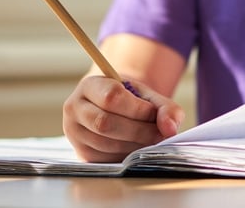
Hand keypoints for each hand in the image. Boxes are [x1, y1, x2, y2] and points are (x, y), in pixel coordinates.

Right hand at [63, 76, 184, 162]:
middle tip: (158, 134)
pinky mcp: (81, 153)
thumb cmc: (130, 101)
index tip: (153, 113)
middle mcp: (74, 108)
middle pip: (105, 123)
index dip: (137, 109)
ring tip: (150, 140)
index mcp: (89, 85)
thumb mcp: (147, 96)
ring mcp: (74, 132)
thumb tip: (170, 129)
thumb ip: (165, 108)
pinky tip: (136, 148)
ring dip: (134, 146)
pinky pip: (105, 158)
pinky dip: (126, 156)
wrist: (112, 110)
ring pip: (105, 143)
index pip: (111, 97)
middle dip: (138, 131)